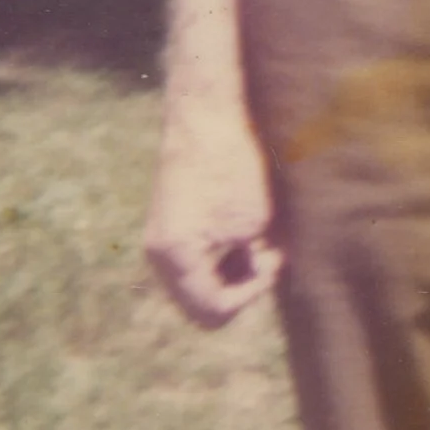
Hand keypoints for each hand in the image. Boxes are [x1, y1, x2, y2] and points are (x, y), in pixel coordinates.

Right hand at [144, 87, 283, 328]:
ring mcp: (158, 244)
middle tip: (264, 253)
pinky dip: (219, 258)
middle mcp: (159, 257)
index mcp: (177, 258)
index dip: (251, 294)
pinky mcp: (166, 229)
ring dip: (230, 273)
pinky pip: (193, 266)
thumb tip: (256, 283)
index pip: (214, 311)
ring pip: (197, 288)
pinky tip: (241, 231)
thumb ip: (257, 268)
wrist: (206, 117)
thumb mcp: (257, 224)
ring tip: (255, 239)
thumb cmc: (236, 166)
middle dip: (239, 288)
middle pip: (202, 307)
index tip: (270, 260)